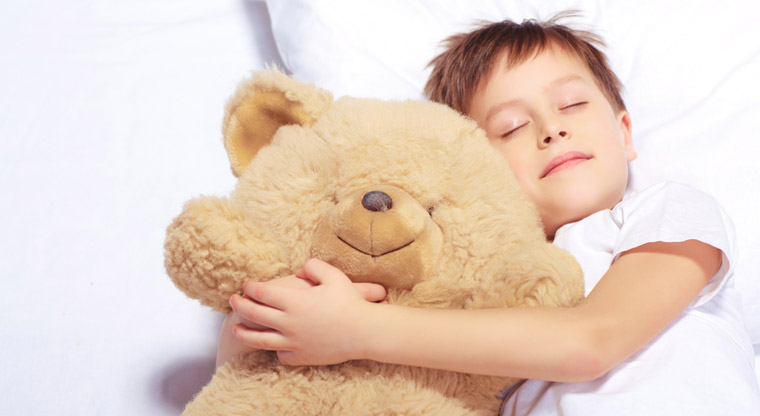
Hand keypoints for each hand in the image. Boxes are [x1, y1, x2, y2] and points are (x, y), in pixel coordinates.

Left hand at [228, 259, 386, 365]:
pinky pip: (280, 354)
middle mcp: (288, 322)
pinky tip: (274, 344)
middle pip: (254, 314)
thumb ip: (313, 266)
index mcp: (294, 301)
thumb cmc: (350, 302)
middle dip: (240, 305)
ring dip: (245, 332)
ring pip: (259, 339)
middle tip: (233, 300)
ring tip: (236, 328)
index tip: (247, 286)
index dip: (251, 288)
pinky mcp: (300, 356)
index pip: (262, 293)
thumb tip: (299, 270)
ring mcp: (292, 342)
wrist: (364, 332)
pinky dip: (276, 348)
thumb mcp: (333, 275)